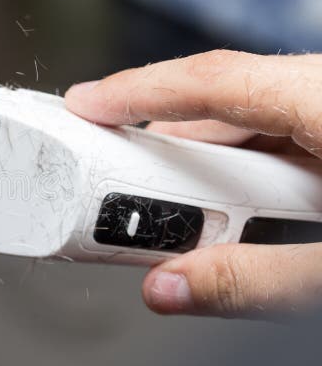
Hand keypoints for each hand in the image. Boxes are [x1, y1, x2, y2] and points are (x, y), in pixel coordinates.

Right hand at [66, 50, 321, 317]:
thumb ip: (258, 281)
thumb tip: (169, 286)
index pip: (213, 78)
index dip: (136, 91)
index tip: (84, 105)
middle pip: (222, 106)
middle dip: (167, 155)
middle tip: (128, 197)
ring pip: (250, 121)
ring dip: (211, 171)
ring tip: (196, 222)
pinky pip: (280, 131)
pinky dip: (248, 168)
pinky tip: (248, 211)